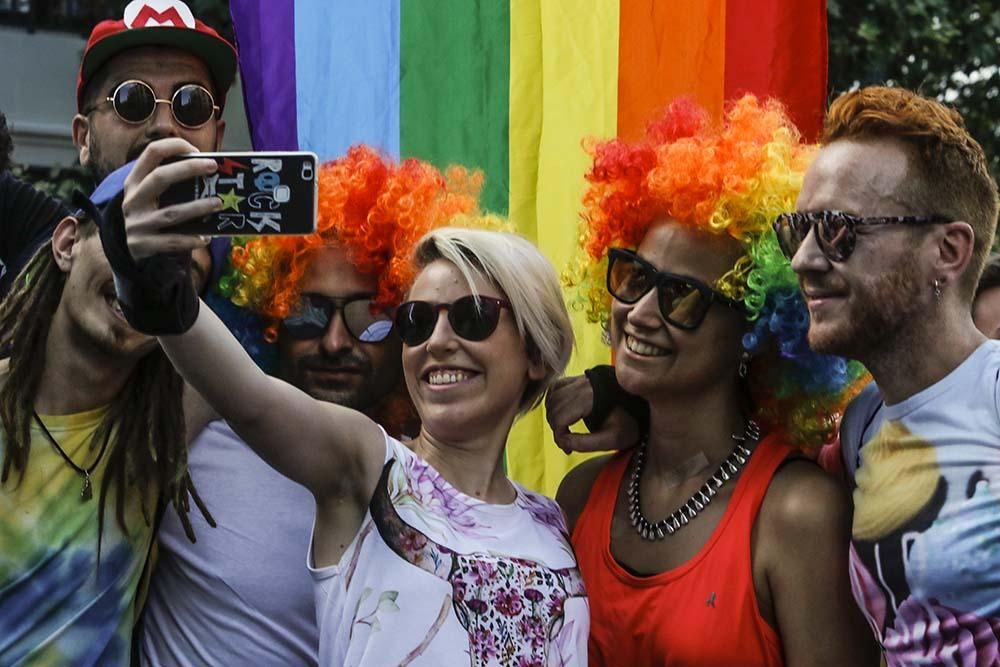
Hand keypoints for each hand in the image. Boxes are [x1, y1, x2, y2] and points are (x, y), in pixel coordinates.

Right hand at [122, 138, 220, 259]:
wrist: (129, 250)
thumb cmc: (152, 216)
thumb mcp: (152, 196)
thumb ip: (172, 183)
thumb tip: (210, 171)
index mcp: (134, 181)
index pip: (151, 153)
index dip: (174, 146)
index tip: (197, 150)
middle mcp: (133, 200)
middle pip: (159, 178)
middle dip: (188, 168)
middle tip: (213, 167)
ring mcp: (137, 223)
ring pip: (171, 213)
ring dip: (197, 207)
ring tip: (218, 203)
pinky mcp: (143, 245)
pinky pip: (172, 242)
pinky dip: (191, 239)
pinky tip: (206, 238)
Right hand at [546, 375, 639, 453]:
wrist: (642, 403)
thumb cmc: (629, 422)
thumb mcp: (613, 439)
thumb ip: (586, 443)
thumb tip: (564, 442)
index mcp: (590, 398)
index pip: (559, 418)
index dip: (559, 436)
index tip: (568, 448)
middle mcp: (582, 384)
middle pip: (553, 408)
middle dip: (556, 428)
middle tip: (567, 442)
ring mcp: (580, 379)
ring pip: (552, 396)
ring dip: (553, 415)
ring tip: (564, 429)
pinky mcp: (579, 378)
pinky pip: (556, 386)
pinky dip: (553, 400)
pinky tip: (561, 412)